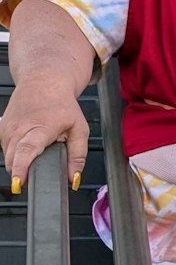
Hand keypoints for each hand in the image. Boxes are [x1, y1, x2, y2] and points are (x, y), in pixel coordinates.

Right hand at [0, 74, 89, 191]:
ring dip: (20, 162)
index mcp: (40, 128)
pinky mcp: (1, 129)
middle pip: (14, 160)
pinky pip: (5, 149)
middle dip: (23, 173)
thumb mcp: (79, 129)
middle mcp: (19, 128)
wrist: (43, 82)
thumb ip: (78, 156)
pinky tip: (27, 144)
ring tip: (38, 149)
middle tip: (40, 169)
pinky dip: (15, 153)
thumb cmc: (62, 105)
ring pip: (9, 157)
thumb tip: (73, 178)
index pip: (26, 150)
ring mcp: (7, 128)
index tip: (19, 182)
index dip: (21, 168)